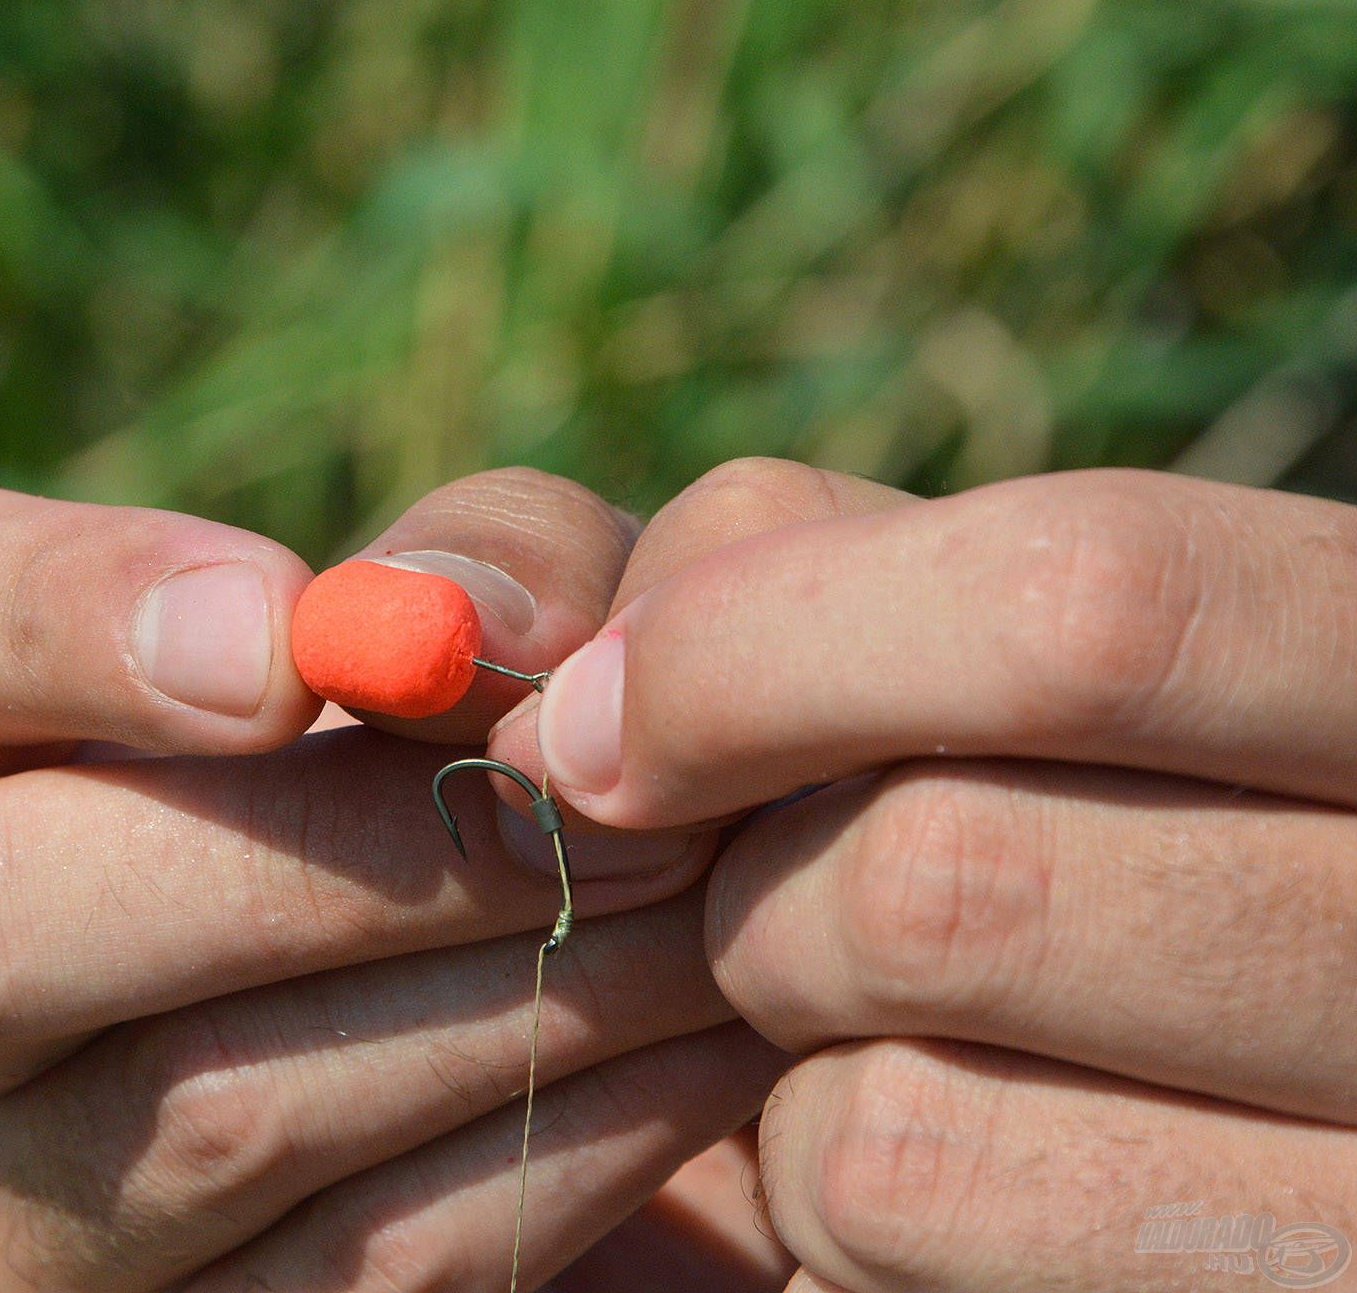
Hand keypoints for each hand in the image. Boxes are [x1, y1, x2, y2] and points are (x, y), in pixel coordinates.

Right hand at [0, 471, 781, 1291]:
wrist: (538, 1030)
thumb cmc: (497, 764)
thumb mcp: (501, 620)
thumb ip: (486, 558)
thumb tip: (463, 626)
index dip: (70, 618)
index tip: (294, 651)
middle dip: (318, 856)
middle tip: (578, 798)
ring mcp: (19, 1214)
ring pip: (207, 1114)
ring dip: (505, 988)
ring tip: (704, 893)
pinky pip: (368, 1263)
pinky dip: (568, 1137)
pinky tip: (706, 1046)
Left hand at [521, 461, 1356, 1291]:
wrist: (1219, 1038)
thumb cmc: (1066, 781)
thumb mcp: (995, 628)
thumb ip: (813, 574)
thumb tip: (581, 711)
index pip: (1084, 604)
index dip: (757, 651)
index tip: (594, 724)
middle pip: (935, 876)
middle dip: (751, 885)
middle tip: (759, 884)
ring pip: (886, 1113)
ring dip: (786, 1052)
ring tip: (868, 1007)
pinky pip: (891, 1244)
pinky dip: (821, 1186)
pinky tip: (923, 1127)